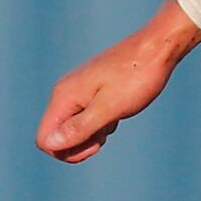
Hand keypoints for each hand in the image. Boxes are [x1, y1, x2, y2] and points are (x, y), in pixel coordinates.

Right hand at [36, 0, 200, 162]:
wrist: (156, 49)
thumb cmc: (136, 77)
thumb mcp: (109, 108)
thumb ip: (79, 127)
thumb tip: (49, 144)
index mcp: (64, 97)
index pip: (45, 140)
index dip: (66, 151)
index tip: (95, 144)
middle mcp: (65, 94)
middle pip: (57, 137)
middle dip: (80, 145)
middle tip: (105, 134)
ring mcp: (78, 92)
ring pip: (74, 129)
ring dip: (93, 135)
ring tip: (114, 119)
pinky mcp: (92, 92)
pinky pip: (88, 119)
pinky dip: (102, 123)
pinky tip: (118, 112)